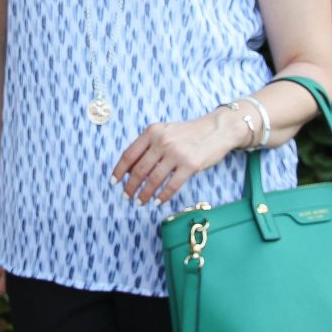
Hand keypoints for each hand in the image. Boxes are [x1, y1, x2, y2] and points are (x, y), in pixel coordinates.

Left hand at [111, 109, 246, 205]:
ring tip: (140, 202)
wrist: (217, 129)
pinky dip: (162, 196)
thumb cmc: (188, 133)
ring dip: (144, 195)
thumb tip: (129, 170)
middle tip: (127, 197)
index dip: (119, 171)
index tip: (114, 182)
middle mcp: (163, 141)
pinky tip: (158, 202)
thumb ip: (148, 145)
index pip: (129, 154)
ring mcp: (177, 153)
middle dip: (130, 187)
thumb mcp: (165, 132)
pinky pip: (171, 186)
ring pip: (153, 180)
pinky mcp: (191, 165)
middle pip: (139, 170)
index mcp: (153, 132)